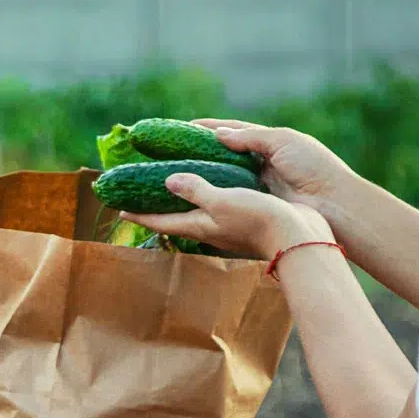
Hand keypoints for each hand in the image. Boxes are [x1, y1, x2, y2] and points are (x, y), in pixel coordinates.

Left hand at [120, 172, 335, 260]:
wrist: (298, 236)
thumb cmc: (257, 220)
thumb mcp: (221, 202)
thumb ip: (195, 191)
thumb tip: (168, 182)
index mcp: (200, 225)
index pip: (162, 223)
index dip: (140, 216)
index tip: (119, 212)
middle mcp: (211, 228)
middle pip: (176, 219)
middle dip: (157, 209)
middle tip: (140, 197)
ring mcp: (228, 225)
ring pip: (197, 212)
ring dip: (182, 201)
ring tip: (171, 187)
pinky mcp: (245, 218)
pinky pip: (218, 204)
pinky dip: (207, 193)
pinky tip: (212, 184)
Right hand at [192, 119, 360, 214]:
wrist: (333, 203)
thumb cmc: (312, 166)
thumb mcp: (283, 141)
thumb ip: (251, 137)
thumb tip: (220, 135)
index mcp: (270, 142)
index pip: (233, 130)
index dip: (209, 128)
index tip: (184, 126)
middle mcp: (260, 164)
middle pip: (224, 154)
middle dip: (199, 152)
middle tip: (173, 151)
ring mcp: (258, 185)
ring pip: (223, 177)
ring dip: (202, 174)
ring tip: (176, 172)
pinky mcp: (258, 205)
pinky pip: (230, 197)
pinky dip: (213, 194)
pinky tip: (194, 194)